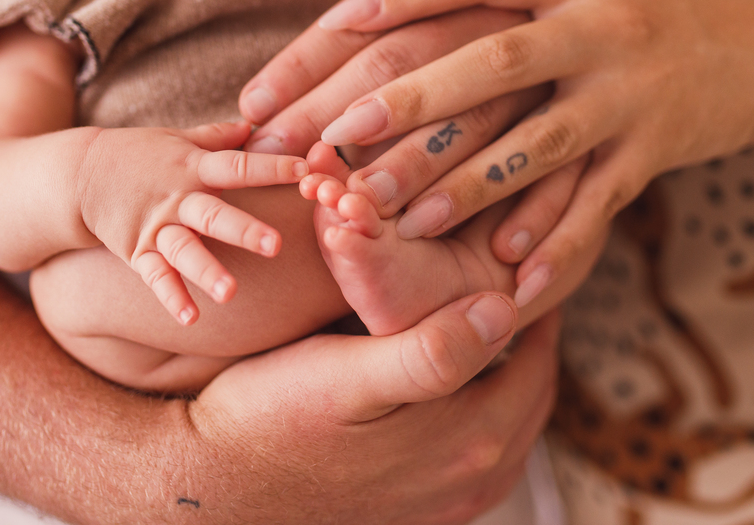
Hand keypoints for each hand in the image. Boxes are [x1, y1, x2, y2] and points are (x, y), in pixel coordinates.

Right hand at [77, 121, 307, 323]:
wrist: (79, 173)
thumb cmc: (139, 153)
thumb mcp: (178, 137)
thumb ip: (219, 135)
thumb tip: (256, 123)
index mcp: (194, 167)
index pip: (238, 166)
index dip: (272, 168)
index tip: (307, 171)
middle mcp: (177, 198)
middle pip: (213, 214)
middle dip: (244, 229)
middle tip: (276, 245)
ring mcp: (156, 227)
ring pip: (184, 250)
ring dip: (207, 272)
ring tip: (230, 293)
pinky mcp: (136, 251)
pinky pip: (155, 276)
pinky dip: (171, 297)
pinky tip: (190, 317)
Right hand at [180, 294, 560, 524]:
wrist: (216, 484)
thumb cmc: (273, 417)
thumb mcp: (348, 376)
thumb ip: (432, 351)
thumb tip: (504, 309)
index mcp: (471, 441)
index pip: (537, 356)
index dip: (533, 301)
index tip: (520, 255)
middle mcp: (474, 480)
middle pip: (531, 390)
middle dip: (527, 334)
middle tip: (508, 277)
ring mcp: (450, 502)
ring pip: (510, 423)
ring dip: (507, 371)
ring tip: (483, 318)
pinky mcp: (422, 511)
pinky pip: (479, 452)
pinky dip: (482, 407)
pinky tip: (450, 376)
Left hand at [304, 0, 753, 303]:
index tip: (340, 21)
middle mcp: (603, 30)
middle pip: (496, 60)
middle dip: (414, 99)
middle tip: (339, 133)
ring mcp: (631, 95)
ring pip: (540, 145)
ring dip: (469, 184)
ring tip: (402, 217)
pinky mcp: (658, 152)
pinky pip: (601, 202)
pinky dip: (561, 239)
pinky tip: (512, 270)